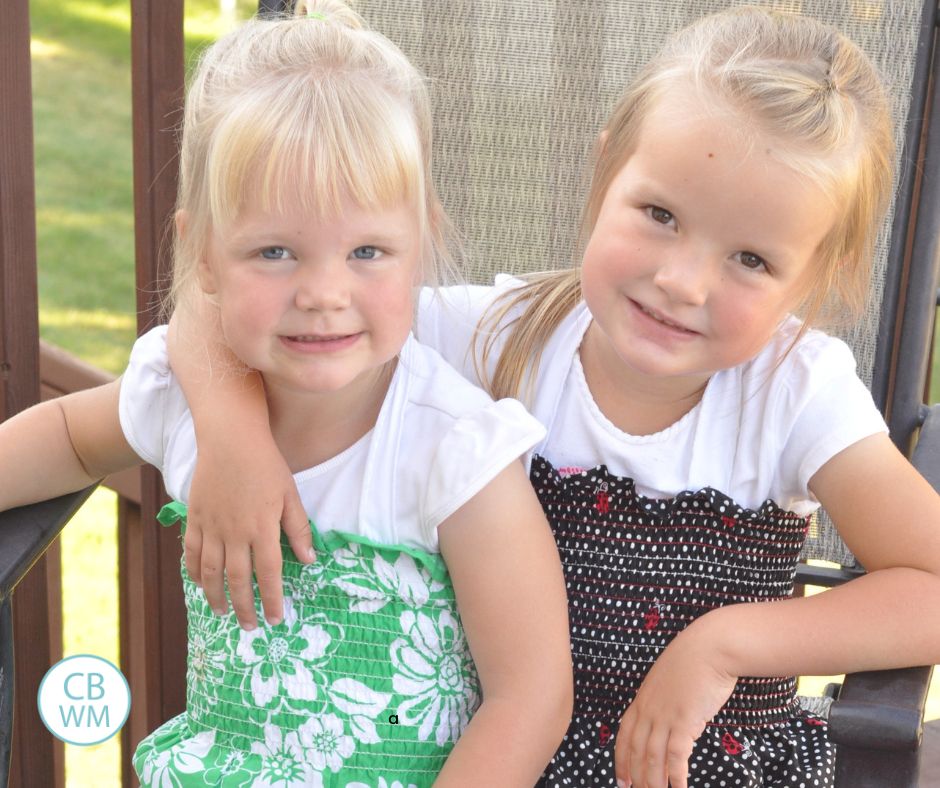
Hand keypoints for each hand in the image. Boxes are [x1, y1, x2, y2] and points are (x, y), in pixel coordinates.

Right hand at [185, 426, 310, 628]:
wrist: (231, 440)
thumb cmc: (267, 465)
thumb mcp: (291, 495)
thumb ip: (298, 529)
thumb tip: (310, 560)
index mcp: (263, 529)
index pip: (269, 574)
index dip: (273, 599)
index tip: (276, 619)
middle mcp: (235, 533)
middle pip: (239, 580)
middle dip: (244, 608)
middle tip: (250, 627)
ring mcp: (212, 527)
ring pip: (211, 572)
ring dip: (217, 597)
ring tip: (223, 613)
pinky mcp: (195, 518)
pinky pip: (190, 553)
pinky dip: (194, 573)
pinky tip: (199, 585)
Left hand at [615, 618, 737, 787]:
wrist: (710, 647)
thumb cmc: (695, 661)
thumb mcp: (669, 681)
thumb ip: (665, 703)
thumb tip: (675, 726)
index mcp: (642, 699)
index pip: (624, 735)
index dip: (621, 760)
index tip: (621, 780)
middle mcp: (649, 710)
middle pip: (636, 751)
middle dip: (636, 776)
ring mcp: (665, 715)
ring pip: (653, 757)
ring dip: (654, 782)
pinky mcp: (684, 720)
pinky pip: (676, 755)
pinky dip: (676, 776)